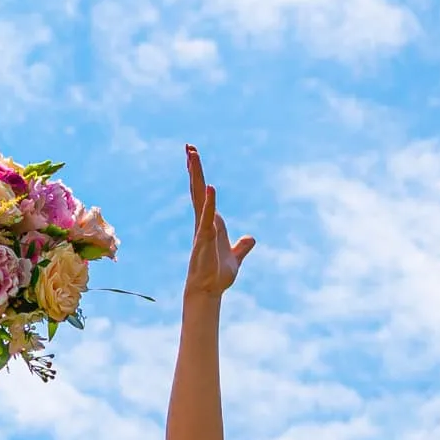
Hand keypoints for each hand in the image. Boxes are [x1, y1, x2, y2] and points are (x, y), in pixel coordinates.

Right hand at [185, 146, 255, 300]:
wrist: (209, 292)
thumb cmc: (218, 276)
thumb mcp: (235, 258)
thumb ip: (242, 247)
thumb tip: (251, 238)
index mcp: (209, 223)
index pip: (202, 194)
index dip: (198, 176)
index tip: (193, 157)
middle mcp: (202, 222)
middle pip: (197, 190)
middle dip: (194, 168)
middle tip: (189, 147)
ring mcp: (202, 229)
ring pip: (199, 197)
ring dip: (196, 176)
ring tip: (192, 156)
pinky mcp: (204, 239)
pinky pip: (207, 217)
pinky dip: (209, 203)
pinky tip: (210, 188)